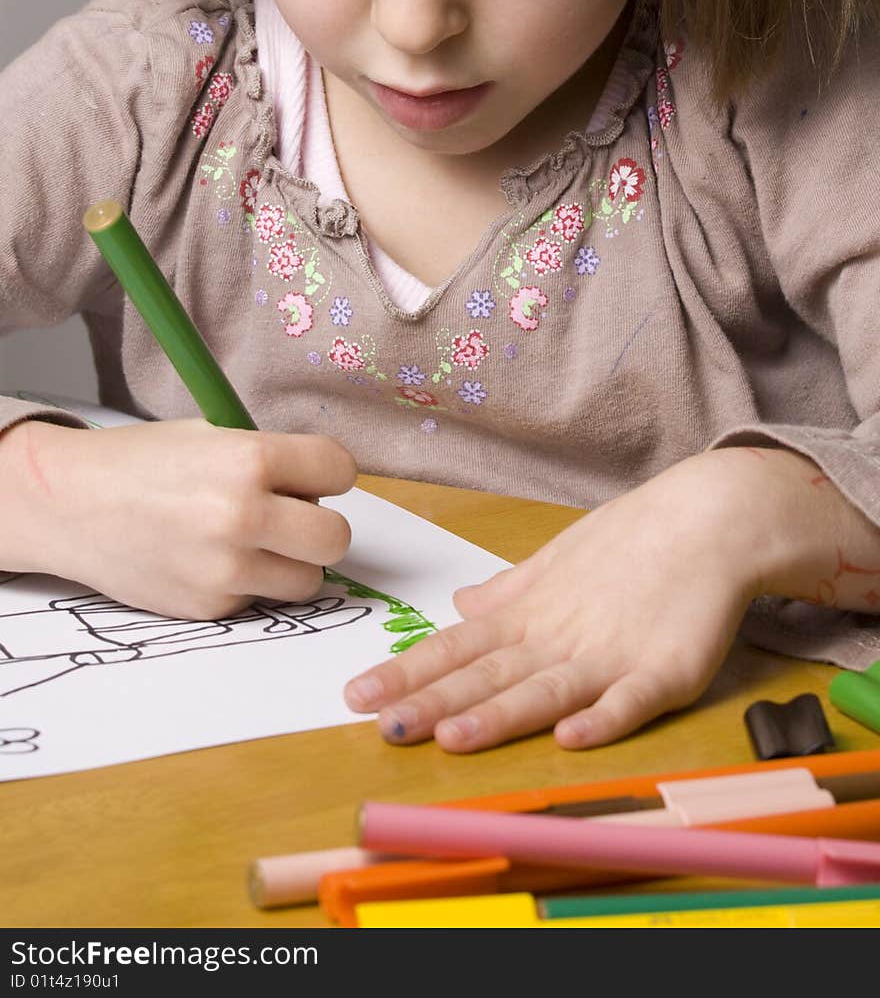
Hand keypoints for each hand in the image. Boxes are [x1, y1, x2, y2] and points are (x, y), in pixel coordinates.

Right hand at [1, 418, 355, 618]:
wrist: (71, 504)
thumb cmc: (143, 463)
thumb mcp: (210, 436)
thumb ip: (270, 459)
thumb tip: (322, 487)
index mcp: (248, 459)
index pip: (340, 470)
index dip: (329, 473)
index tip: (313, 476)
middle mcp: (242, 515)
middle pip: (336, 537)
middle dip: (321, 527)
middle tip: (293, 517)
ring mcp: (226, 568)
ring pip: (308, 580)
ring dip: (291, 563)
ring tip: (254, 541)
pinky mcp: (210, 607)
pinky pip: (260, 598)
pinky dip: (248, 583)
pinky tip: (210, 559)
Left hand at [345, 452, 764, 750]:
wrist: (708, 519)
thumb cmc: (632, 541)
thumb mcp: (558, 561)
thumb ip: (510, 592)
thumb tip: (460, 607)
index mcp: (530, 614)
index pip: (456, 647)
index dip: (407, 672)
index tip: (357, 693)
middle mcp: (559, 636)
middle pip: (488, 673)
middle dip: (432, 701)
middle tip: (380, 726)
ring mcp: (611, 654)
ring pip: (545, 690)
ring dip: (498, 715)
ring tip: (451, 737)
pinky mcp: (666, 670)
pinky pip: (631, 699)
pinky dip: (603, 717)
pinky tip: (571, 737)